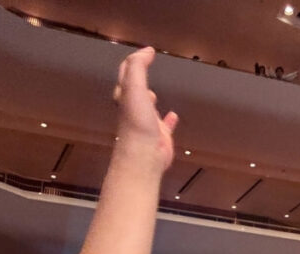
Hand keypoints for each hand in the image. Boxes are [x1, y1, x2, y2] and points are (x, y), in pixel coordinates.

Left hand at [113, 48, 177, 174]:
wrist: (143, 156)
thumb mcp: (134, 88)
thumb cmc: (137, 123)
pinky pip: (165, 126)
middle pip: (133, 91)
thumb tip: (146, 51)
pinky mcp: (160, 137)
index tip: (147, 52)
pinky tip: (174, 116)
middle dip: (137, 80)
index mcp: (125, 97)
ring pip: (148, 108)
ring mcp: (147, 124)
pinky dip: (169, 120)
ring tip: (154, 93)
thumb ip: (138, 68)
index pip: (126, 74)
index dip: (134, 61)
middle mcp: (134, 110)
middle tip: (144, 70)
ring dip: (150, 100)